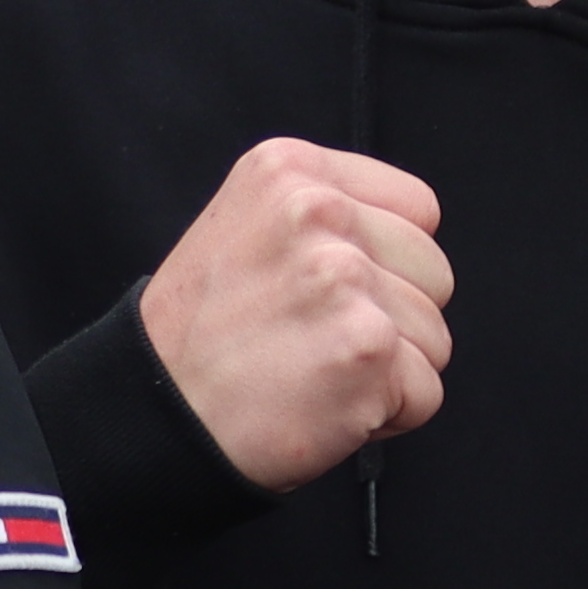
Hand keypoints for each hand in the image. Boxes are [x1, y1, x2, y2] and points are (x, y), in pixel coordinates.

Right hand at [137, 138, 447, 490]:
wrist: (152, 417)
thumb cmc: (198, 341)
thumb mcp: (245, 229)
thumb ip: (324, 218)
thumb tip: (406, 240)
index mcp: (291, 171)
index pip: (418, 209)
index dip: (389, 265)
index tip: (334, 295)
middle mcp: (320, 212)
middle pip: (435, 273)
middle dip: (394, 320)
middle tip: (317, 342)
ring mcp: (345, 277)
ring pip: (435, 337)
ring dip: (389, 373)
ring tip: (314, 374)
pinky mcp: (366, 347)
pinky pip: (426, 393)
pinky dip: (386, 418)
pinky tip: (323, 406)